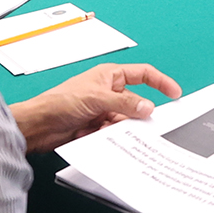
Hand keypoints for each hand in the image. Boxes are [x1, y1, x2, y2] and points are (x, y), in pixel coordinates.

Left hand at [9, 62, 178, 154]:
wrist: (38, 126)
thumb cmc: (59, 102)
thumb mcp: (98, 98)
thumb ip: (126, 102)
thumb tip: (148, 107)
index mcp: (109, 76)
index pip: (143, 74)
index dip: (160, 82)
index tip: (175, 94)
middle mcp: (108, 92)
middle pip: (136, 102)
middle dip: (138, 114)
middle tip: (146, 124)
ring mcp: (102, 110)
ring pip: (126, 121)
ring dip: (122, 128)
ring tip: (112, 131)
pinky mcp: (96, 127)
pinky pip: (114, 133)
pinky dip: (112, 137)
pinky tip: (102, 137)